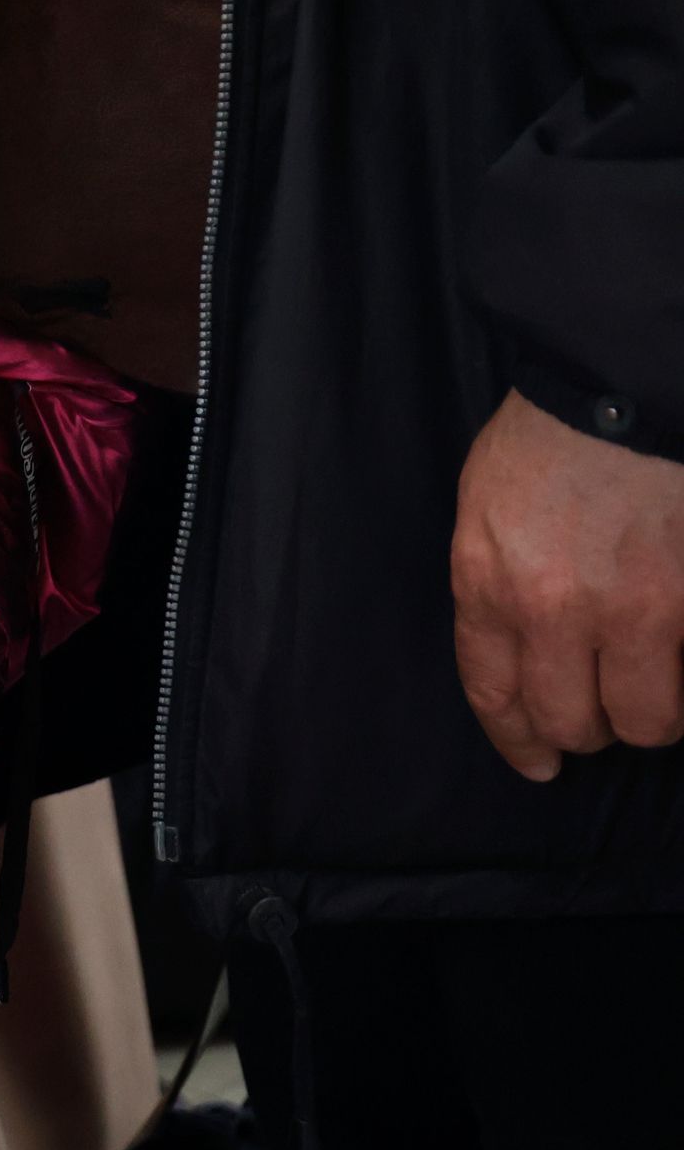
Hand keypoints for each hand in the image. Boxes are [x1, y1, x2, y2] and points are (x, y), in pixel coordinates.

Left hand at [453, 390, 683, 780]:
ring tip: (653, 682)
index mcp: (490, 581)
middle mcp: (557, 607)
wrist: (623, 387)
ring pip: (649, 719)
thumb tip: (519, 653)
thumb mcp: (485, 511)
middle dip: (587, 727)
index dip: (518, 738)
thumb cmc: (550, 439)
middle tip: (603, 711)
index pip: (495, 692)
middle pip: (573, 721)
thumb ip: (494, 586)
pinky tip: (681, 659)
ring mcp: (636, 608)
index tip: (537, 762)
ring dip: (652, 712)